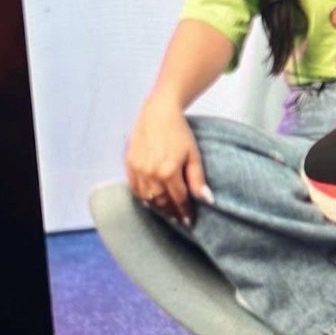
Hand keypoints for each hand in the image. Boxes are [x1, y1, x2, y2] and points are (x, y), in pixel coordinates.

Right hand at [124, 95, 212, 225]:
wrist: (158, 113)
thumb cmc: (179, 132)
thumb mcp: (193, 155)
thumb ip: (198, 179)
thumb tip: (206, 200)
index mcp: (168, 172)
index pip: (179, 200)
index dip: (185, 212)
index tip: (190, 221)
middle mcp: (150, 173)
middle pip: (162, 202)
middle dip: (171, 212)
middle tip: (179, 218)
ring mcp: (137, 170)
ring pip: (148, 198)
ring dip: (158, 207)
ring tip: (167, 212)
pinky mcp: (129, 164)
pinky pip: (135, 189)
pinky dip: (144, 197)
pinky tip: (151, 200)